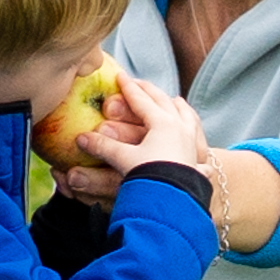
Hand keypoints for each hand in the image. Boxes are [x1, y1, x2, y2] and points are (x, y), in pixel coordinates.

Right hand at [64, 73, 207, 197]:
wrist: (177, 204)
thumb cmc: (152, 178)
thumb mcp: (124, 160)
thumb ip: (103, 147)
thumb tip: (81, 138)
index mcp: (162, 123)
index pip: (141, 100)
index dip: (129, 88)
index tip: (120, 76)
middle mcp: (180, 127)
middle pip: (163, 101)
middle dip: (150, 91)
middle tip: (139, 84)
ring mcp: (191, 140)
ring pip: (185, 113)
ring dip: (174, 104)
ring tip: (171, 100)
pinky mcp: (198, 155)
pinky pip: (196, 131)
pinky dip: (190, 122)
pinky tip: (189, 127)